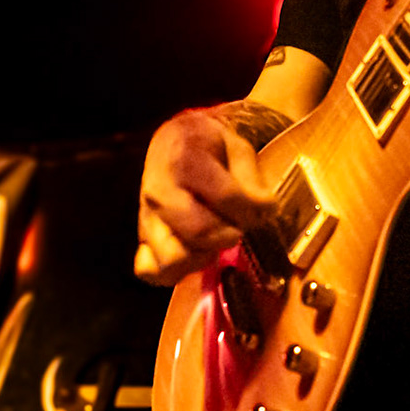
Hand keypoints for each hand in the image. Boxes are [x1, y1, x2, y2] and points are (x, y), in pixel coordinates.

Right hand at [134, 108, 276, 285]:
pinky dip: (175, 271)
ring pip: (171, 259)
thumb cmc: (210, 146)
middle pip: (199, 232)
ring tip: (215, 239)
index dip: (254, 208)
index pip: (226, 197)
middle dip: (229, 235)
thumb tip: (264, 211)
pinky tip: (195, 254)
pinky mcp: (142, 238)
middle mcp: (159, 191)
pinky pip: (150, 270)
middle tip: (239, 226)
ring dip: (202, 256)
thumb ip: (251, 181)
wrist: (175, 139)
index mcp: (185, 160)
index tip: (267, 208)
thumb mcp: (237, 147)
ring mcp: (146, 217)